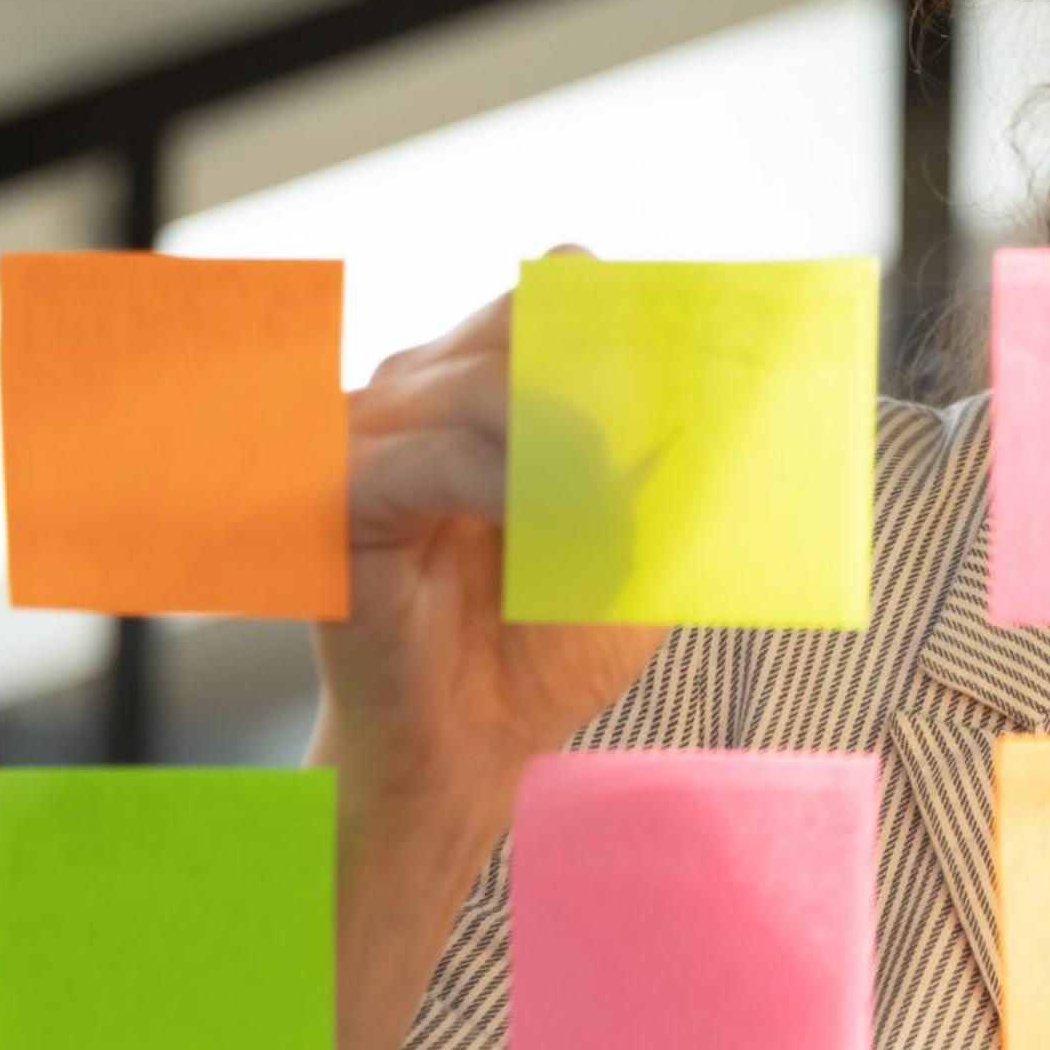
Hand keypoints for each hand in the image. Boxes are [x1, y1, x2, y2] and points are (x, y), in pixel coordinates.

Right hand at [311, 257, 666, 877]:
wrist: (471, 751)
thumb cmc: (540, 649)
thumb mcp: (629, 547)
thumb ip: (656, 472)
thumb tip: (712, 406)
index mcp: (480, 389)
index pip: (544, 299)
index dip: (613, 318)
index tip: (688, 357)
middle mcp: (416, 395)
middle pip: (513, 324)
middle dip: (594, 378)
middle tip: (645, 445)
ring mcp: (369, 438)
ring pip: (477, 384)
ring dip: (558, 444)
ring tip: (602, 512)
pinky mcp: (337, 498)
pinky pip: (428, 458)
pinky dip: (500, 485)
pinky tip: (540, 527)